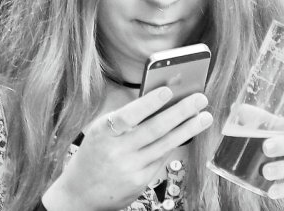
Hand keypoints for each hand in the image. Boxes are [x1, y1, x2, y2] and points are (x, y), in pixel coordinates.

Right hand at [42, 88, 212, 210]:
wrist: (79, 193)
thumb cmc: (93, 154)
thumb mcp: (99, 132)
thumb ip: (124, 119)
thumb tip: (159, 99)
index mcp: (103, 133)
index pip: (128, 116)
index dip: (149, 103)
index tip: (169, 90)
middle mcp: (117, 152)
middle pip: (154, 130)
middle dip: (180, 112)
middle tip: (200, 98)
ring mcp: (129, 169)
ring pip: (164, 145)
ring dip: (187, 129)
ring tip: (204, 117)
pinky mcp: (139, 182)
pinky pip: (161, 159)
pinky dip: (174, 144)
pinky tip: (186, 133)